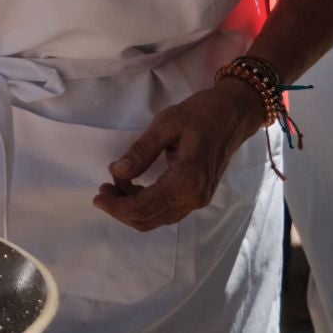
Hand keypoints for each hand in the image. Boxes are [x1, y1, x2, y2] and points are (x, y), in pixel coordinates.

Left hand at [92, 78, 265, 230]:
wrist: (235, 114)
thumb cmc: (202, 113)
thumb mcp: (166, 124)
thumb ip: (141, 151)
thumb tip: (117, 172)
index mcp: (185, 181)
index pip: (143, 207)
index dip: (117, 206)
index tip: (97, 196)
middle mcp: (193, 198)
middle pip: (149, 218)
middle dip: (121, 208)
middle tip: (102, 189)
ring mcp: (198, 200)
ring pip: (157, 217)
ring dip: (133, 207)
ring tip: (115, 184)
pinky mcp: (198, 195)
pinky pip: (167, 209)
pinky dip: (147, 203)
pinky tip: (134, 185)